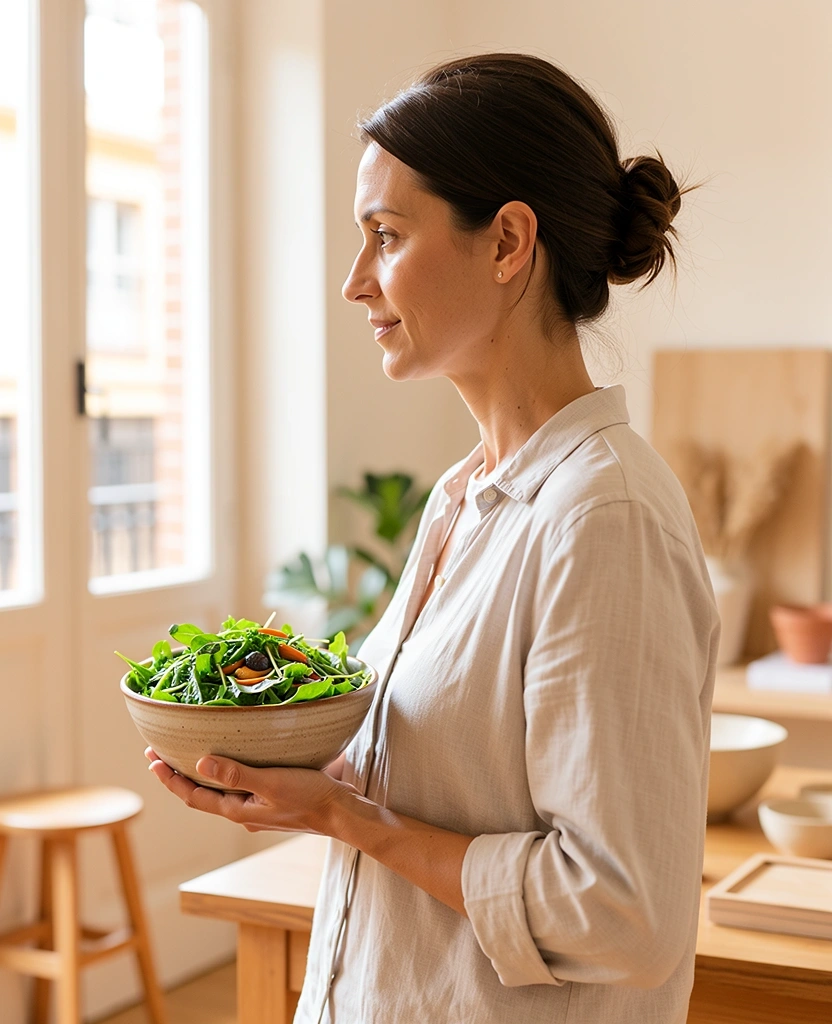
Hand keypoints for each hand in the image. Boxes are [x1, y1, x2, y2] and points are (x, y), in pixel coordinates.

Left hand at [144, 747, 351, 833]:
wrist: (342, 813)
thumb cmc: (309, 797)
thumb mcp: (271, 782)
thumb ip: (237, 773)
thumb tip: (199, 763)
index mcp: (237, 810)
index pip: (193, 795)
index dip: (170, 779)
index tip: (151, 759)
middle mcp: (243, 812)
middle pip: (202, 793)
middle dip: (179, 774)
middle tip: (158, 751)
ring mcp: (257, 808)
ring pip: (220, 790)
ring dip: (201, 773)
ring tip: (188, 753)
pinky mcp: (272, 799)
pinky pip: (239, 786)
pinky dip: (225, 772)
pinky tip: (232, 759)